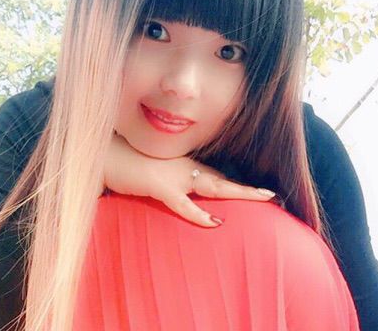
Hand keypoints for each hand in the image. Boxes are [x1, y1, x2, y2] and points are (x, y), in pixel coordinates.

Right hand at [104, 132, 275, 227]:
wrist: (106, 156)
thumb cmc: (128, 166)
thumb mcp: (152, 175)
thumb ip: (169, 185)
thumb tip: (182, 195)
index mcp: (183, 167)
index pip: (214, 176)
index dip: (235, 184)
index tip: (257, 191)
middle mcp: (183, 168)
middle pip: (220, 179)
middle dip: (246, 188)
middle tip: (271, 194)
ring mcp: (173, 176)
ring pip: (211, 186)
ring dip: (236, 192)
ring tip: (260, 198)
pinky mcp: (159, 186)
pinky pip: (182, 202)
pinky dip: (198, 213)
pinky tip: (214, 221)